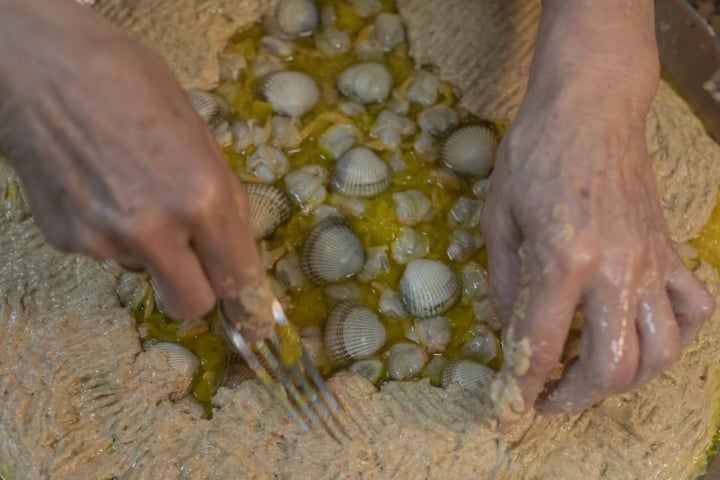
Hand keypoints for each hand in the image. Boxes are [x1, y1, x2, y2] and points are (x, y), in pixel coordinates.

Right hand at [0, 0, 265, 334]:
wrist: (40, 66)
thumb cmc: (131, 83)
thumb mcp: (201, 135)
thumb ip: (223, 198)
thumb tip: (235, 247)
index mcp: (203, 197)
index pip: (237, 278)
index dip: (250, 306)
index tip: (254, 328)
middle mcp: (155, 229)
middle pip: (190, 304)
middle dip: (198, 289)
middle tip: (193, 260)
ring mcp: (104, 240)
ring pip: (145, 274)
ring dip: (150, 248)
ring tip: (131, 188)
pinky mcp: (66, 240)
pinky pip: (107, 253)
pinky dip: (112, 232)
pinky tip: (99, 187)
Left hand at [481, 0, 714, 419]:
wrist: (590, 106)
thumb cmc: (534, 153)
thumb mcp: (497, 216)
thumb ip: (501, 280)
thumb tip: (507, 327)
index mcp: (562, 259)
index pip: (541, 345)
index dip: (521, 389)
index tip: (509, 416)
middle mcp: (614, 269)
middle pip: (612, 367)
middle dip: (577, 397)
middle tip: (549, 398)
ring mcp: (650, 261)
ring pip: (662, 352)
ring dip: (628, 381)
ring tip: (594, 377)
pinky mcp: (669, 249)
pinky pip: (694, 308)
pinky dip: (676, 337)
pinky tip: (645, 337)